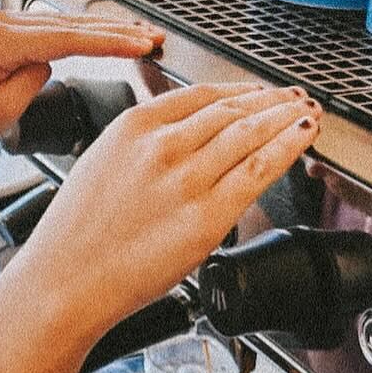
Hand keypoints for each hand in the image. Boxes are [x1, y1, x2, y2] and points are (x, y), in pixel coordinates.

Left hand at [0, 8, 165, 150]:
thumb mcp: (3, 110)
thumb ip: (36, 80)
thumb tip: (52, 61)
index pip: (68, 37)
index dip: (110, 42)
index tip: (142, 45)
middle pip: (70, 23)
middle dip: (115, 31)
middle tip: (153, 37)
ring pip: (62, 22)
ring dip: (100, 30)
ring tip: (137, 36)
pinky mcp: (0, 29)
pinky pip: (47, 27)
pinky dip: (76, 33)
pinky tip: (101, 35)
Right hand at [13, 81, 321, 348]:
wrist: (65, 281)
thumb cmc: (75, 237)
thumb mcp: (100, 163)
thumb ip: (142, 145)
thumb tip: (181, 139)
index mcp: (133, 126)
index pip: (201, 94)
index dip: (240, 90)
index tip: (257, 92)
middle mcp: (163, 145)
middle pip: (232, 110)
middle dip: (271, 100)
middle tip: (294, 97)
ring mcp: (187, 179)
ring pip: (252, 133)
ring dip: (286, 117)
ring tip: (306, 113)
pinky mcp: (207, 215)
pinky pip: (259, 170)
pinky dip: (288, 147)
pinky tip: (303, 136)